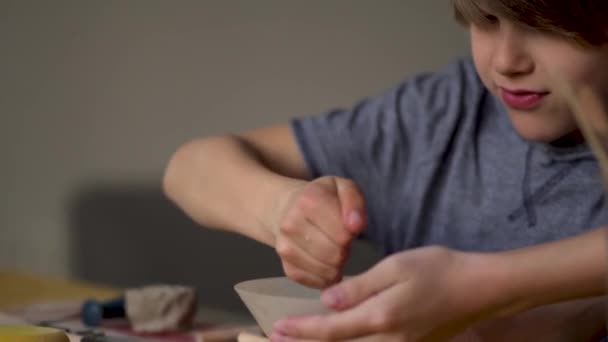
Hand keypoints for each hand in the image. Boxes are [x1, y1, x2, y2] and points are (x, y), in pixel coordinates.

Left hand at [270, 246, 500, 341]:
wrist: (480, 289)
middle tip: (276, 338)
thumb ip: (359, 287)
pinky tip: (340, 337)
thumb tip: (326, 301)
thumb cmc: (438, 270)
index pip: (331, 329)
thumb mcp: (396, 267)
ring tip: (301, 339)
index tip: (277, 328)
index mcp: (381, 318)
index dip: (302, 330)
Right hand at [273, 176, 366, 288]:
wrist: (286, 207)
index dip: (351, 233)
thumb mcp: (342, 188)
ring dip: (337, 265)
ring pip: (326, 271)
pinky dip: (326, 276)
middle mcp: (291, 225)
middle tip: (341, 241)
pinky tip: (325, 263)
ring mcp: (285, 248)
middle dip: (345, 250)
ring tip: (333, 249)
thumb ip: (354, 202)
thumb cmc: (321, 198)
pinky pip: (315, 282)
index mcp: (308, 201)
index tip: (347, 227)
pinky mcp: (286, 267)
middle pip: (335, 254)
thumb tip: (356, 226)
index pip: (343, 234)